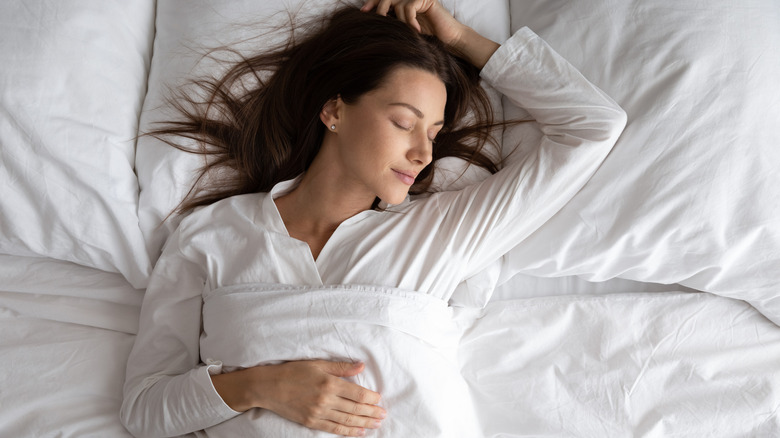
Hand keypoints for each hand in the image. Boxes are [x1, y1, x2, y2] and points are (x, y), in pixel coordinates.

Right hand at [213, 360, 385, 436]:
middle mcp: (326, 400)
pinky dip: (348, 432)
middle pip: (355, 409)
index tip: (379, 399)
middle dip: (371, 413)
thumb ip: (341, 367)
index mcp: (329, 383)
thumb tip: (361, 367)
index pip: (357, 394)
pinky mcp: (311, 422)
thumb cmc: (293, 371)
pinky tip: (359, 432)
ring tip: (376, 424)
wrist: (268, 387)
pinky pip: (334, 429)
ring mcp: (318, 413)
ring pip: (347, 421)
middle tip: (383, 415)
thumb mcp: (318, 364)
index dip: (371, 398)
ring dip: (364, 423)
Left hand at [360, 0, 464, 46]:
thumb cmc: (431, 40)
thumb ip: (394, 24)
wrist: (451, 41)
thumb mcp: (407, 32)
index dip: (373, 2)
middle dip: (379, 6)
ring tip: (406, 32)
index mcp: (405, 3)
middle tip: (374, 17)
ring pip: (398, 2)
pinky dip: (409, 20)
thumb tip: (374, 24)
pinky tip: (417, 31)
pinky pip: (409, 7)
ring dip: (399, 20)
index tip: (363, 11)